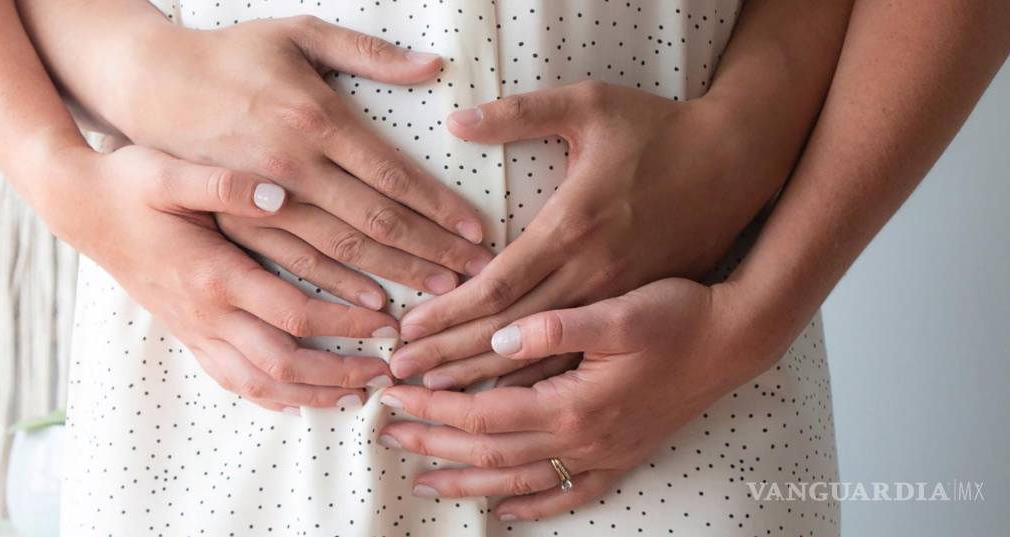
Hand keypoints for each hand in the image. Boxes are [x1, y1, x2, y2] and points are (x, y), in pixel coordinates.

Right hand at [37, 143, 398, 412]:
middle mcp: (205, 313)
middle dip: (339, 374)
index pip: (295, 314)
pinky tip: (298, 399)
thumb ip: (225, 185)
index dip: (346, 324)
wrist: (79, 208)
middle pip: (283, 364)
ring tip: (354, 397)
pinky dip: (270, 396)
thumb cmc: (127, 184)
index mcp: (213, 275)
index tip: (388, 322)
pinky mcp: (186, 333)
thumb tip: (279, 192)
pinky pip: (231, 380)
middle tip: (385, 373)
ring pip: (258, 384)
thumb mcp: (170, 172)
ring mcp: (193, 329)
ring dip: (310, 395)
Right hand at [88, 14, 493, 299]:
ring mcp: (261, 202)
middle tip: (476, 276)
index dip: (438, 207)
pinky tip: (369, 308)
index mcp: (313, 120)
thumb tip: (432, 66)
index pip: (392, 176)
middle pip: (375, 224)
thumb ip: (367, 52)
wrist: (149, 85)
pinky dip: (334, 292)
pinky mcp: (237, 223)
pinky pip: (293, 267)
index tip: (477, 231)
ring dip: (393, 277)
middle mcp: (291, 168)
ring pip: (339, 255)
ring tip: (438, 297)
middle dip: (431, 253)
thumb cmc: (230, 54)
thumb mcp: (297, 33)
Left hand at [375, 278, 778, 519]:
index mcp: (572, 404)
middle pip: (490, 453)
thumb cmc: (678, 316)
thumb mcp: (617, 311)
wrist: (735, 340)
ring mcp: (603, 455)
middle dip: (435, 443)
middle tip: (388, 435)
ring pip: (520, 481)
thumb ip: (555, 327)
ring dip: (469, 481)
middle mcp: (583, 440)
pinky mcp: (621, 457)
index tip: (394, 395)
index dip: (433, 406)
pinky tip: (506, 511)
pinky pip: (569, 494)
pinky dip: (534, 506)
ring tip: (426, 480)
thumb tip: (499, 338)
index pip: (482, 413)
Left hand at [389, 81, 776, 386]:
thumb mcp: (591, 104)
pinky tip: (503, 404)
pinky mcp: (634, 312)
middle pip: (506, 333)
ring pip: (540, 359)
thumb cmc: (660, 130)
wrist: (739, 166)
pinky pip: (578, 362)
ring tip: (433, 397)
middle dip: (448, 357)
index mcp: (573, 228)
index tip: (404, 332)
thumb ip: (521, 114)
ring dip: (484, 380)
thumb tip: (456, 120)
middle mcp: (591, 275)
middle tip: (398, 376)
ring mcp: (616, 301)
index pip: (495, 287)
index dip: (445, 314)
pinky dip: (537, 383)